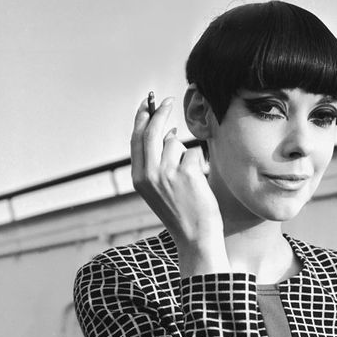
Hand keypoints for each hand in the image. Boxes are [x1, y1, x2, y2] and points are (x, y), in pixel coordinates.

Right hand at [130, 96, 229, 276]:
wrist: (195, 236)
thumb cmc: (182, 212)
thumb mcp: (161, 189)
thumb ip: (159, 163)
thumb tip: (169, 132)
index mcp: (138, 178)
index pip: (136, 140)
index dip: (142, 119)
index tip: (148, 104)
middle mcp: (148, 174)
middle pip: (151, 132)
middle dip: (160, 112)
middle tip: (170, 100)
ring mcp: (166, 173)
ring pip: (175, 143)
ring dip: (185, 153)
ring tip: (190, 177)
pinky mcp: (186, 173)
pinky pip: (193, 153)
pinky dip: (199, 163)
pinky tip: (199, 182)